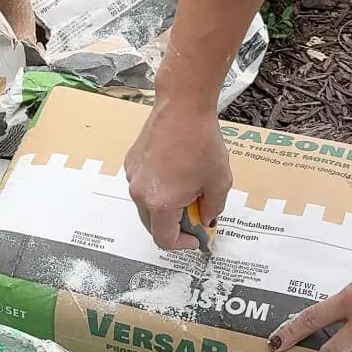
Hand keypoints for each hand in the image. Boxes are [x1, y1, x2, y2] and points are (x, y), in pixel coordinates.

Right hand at [124, 100, 231, 249]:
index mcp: (161, 203)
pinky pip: (143, 186)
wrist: (182, 107)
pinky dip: (158, 188)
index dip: (182, 244)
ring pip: (147, 205)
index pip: (164, 240)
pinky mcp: (131, 163)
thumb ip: (213, 209)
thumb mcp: (220, 182)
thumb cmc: (201, 142)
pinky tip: (176, 172)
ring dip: (165, 206)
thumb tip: (206, 218)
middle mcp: (140, 193)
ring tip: (187, 189)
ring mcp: (133, 177)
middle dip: (175, 226)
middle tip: (196, 214)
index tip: (196, 237)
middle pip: (153, 225)